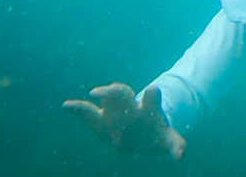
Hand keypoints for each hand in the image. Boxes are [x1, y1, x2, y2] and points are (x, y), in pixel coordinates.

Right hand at [63, 82, 185, 158]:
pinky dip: (76, 109)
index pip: (152, 98)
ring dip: (100, 96)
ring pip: (105, 99)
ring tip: (92, 94)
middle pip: (123, 93)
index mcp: (149, 109)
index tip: (153, 90)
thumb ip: (175, 146)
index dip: (152, 95)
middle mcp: (130, 105)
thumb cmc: (156, 134)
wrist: (144, 131)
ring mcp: (114, 110)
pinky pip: (86, 112)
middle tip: (107, 91)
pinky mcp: (100, 119)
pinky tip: (65, 106)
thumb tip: (180, 155)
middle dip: (117, 91)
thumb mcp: (169, 141)